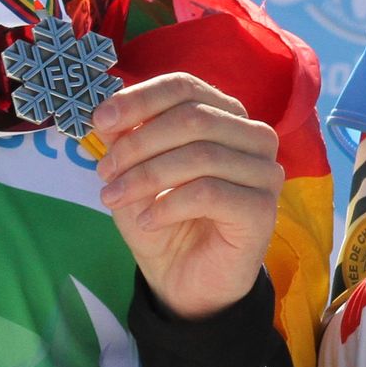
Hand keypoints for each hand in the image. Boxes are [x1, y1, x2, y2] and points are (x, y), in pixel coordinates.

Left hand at [92, 73, 285, 320]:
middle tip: (104, 173)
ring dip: (147, 176)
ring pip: (202, 155)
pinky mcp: (263, 211)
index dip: (140, 99)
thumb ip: (125, 137)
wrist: (184, 280)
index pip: (185, 86)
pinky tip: (149, 220)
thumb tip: (108, 114)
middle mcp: (254, 137)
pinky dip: (169, 204)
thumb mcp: (133, 171)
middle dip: (138, 143)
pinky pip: (211, 193)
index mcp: (225, 115)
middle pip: (193, 117)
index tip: (101, 121)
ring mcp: (264, 173)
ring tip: (114, 197)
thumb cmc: (163, 217)